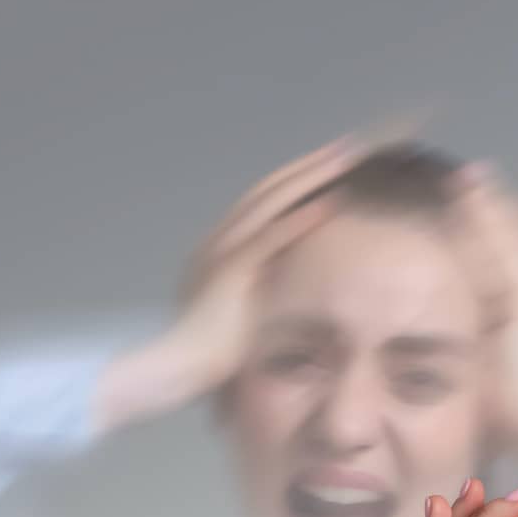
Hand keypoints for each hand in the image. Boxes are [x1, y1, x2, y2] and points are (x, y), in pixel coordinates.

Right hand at [95, 137, 364, 430]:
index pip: (265, 204)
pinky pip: (270, 238)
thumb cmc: (207, 354)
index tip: (331, 166)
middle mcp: (218, 241)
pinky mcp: (228, 273)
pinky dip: (300, 218)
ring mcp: (220, 253)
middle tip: (346, 145)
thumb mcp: (242, 314)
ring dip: (309, 177)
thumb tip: (293, 288)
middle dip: (308, 166)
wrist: (171, 370)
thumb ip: (263, 293)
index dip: (297, 181)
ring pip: (270, 203)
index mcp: (221, 249)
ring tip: (344, 158)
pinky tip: (329, 202)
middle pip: (269, 192)